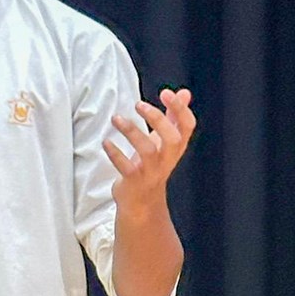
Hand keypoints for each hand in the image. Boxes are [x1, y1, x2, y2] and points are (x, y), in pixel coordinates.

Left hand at [103, 87, 195, 216]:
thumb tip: (184, 93)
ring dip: (131, 132)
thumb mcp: (165, 141)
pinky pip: (126, 167)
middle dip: (157, 119)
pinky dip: (115, 153)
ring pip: (147, 151)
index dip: (180, 109)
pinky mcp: (134, 181)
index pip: (187, 126)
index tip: (166, 93)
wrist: (142, 202)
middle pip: (171, 139)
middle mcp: (167, 159)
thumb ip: (174, 117)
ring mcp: (151, 171)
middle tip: (138, 104)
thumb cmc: (153, 165)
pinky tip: (106, 142)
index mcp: (176, 147)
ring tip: (116, 118)